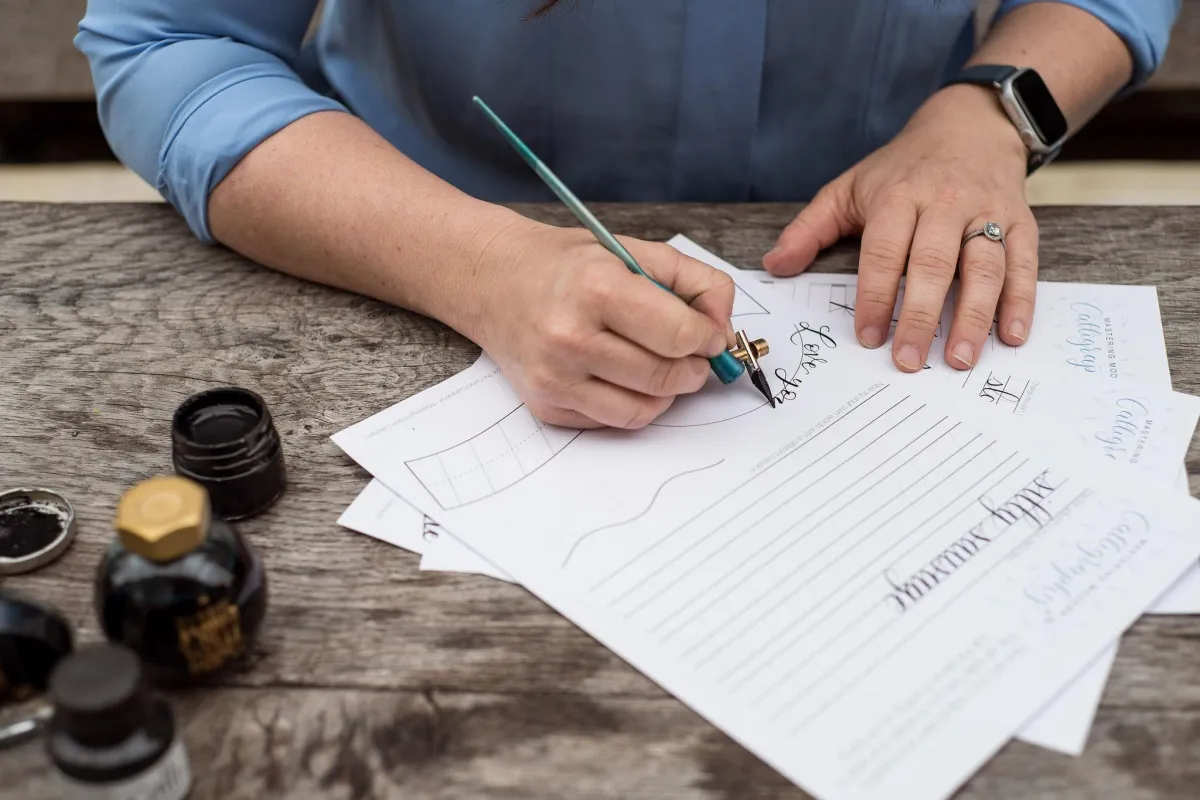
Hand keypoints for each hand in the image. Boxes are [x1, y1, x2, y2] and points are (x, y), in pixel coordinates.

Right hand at [463, 219, 735, 428]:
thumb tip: (722, 329)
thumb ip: (692, 280)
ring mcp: (555, 378)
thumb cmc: (568, 266)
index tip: (709, 334)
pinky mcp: (547, 407)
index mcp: (595, 288)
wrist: (493, 282)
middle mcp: (569, 337)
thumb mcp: (631, 250)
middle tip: (690, 352)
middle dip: (693, 368)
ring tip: (658, 362)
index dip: (709, 338)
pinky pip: (616, 422)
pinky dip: (633, 403)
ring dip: (667, 391)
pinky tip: (622, 374)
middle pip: (666, 377)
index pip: (680, 335)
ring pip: (646, 409)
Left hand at [763, 84, 1037, 371]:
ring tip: (958, 359)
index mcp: (898, 196)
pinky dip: (1020, 301)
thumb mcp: (849, 187)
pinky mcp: (1021, 221)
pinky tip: (1011, 336)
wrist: (971, 125)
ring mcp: (987, 212)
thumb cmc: (903, 168)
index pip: (883, 252)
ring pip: (983, 267)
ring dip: (972, 316)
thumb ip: (810, 229)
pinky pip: (1024, 263)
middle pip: (932, 264)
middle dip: (919, 315)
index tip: (868, 336)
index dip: (875, 295)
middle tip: (908, 360)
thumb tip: (774, 267)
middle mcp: (945, 203)